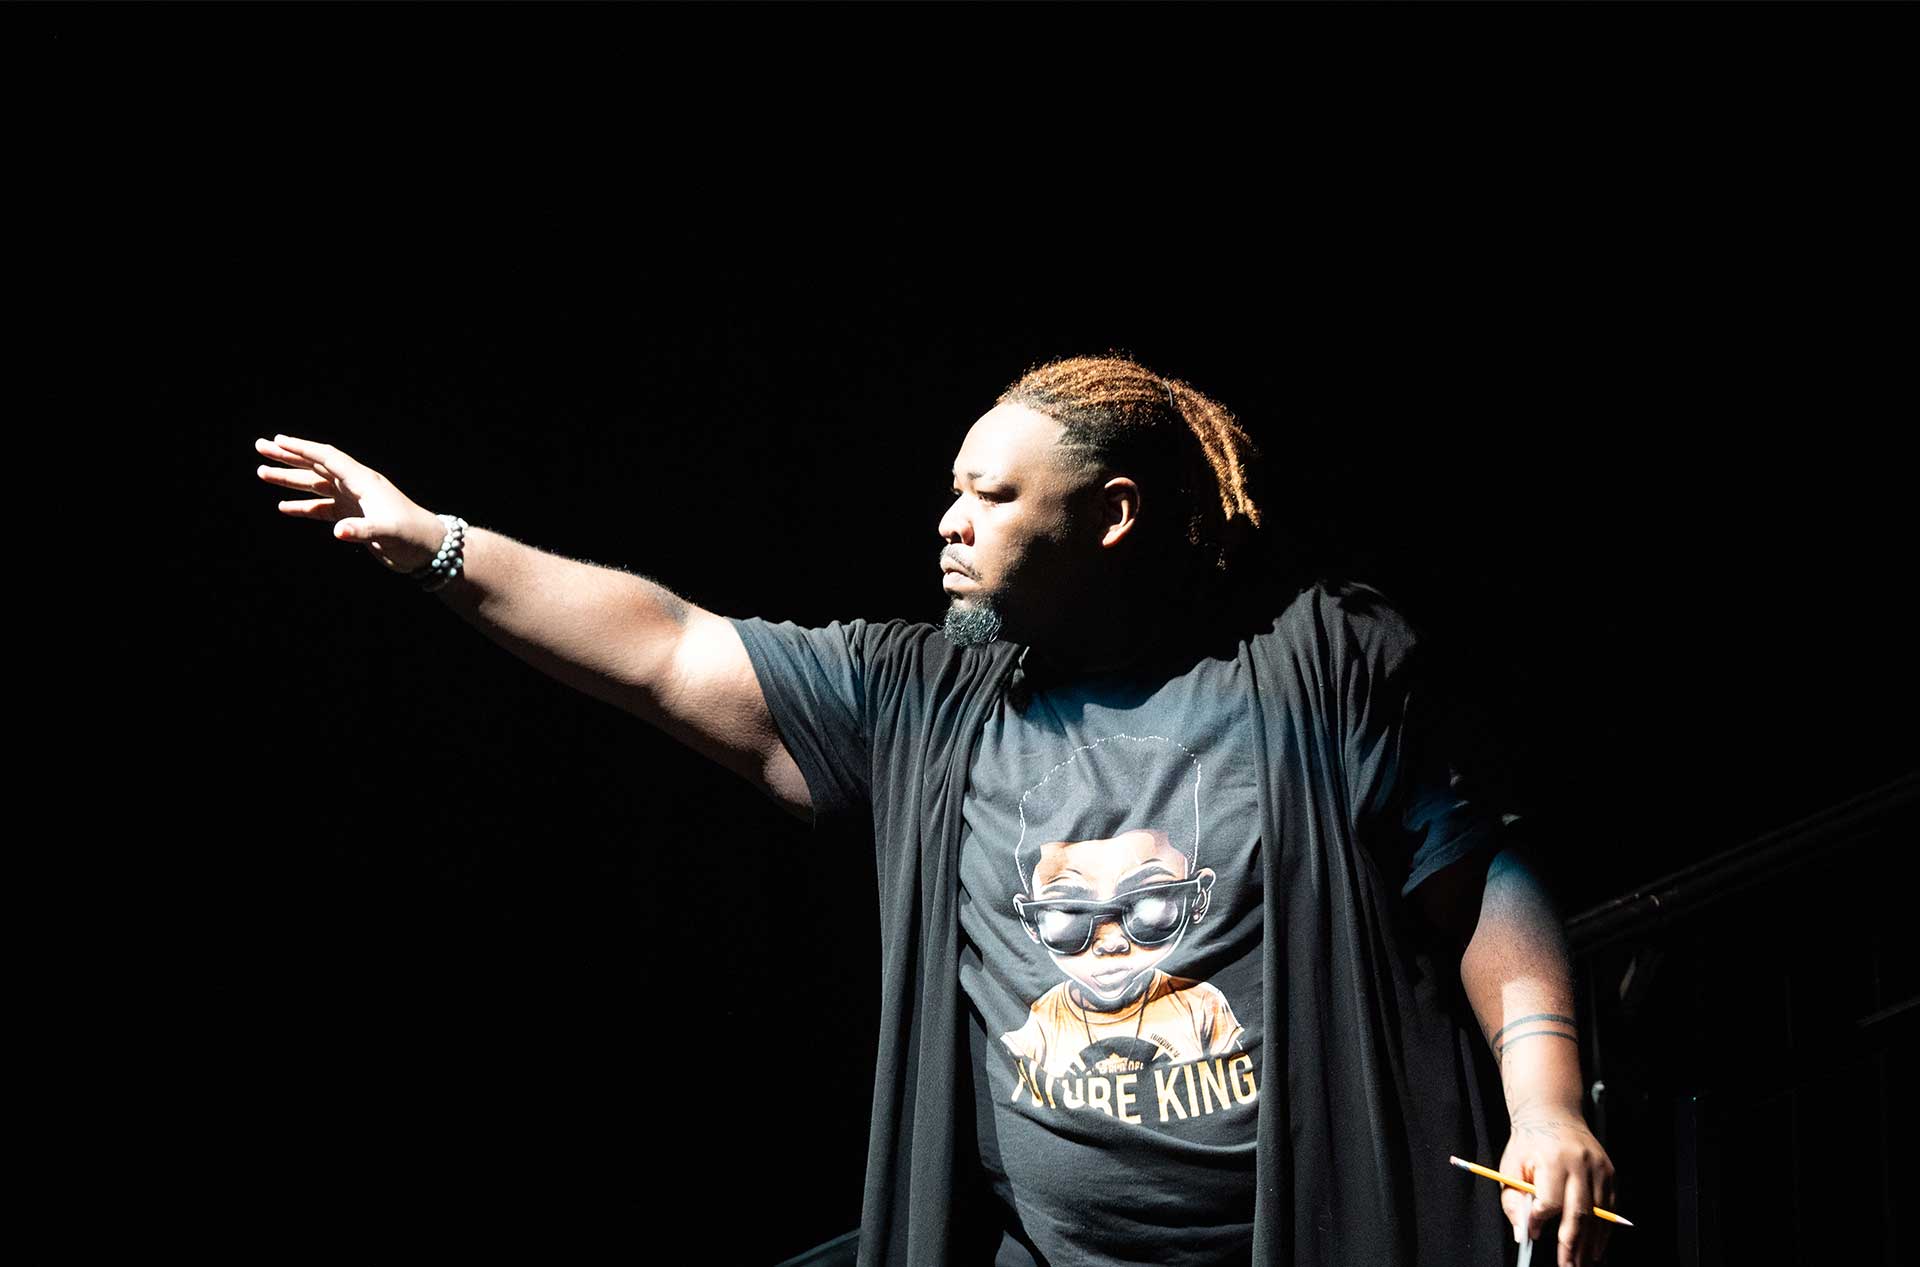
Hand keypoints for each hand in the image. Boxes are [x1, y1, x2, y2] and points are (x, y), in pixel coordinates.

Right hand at [255, 435, 446, 573]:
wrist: (428, 549)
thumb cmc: (412, 535)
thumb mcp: (388, 532)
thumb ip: (363, 531)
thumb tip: (338, 531)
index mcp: (363, 481)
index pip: (327, 458)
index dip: (302, 448)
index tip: (277, 440)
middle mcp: (355, 486)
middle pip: (316, 465)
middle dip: (288, 456)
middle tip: (260, 446)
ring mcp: (352, 501)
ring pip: (314, 485)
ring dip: (289, 479)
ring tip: (262, 472)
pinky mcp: (352, 517)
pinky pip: (321, 508)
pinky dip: (302, 507)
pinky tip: (283, 507)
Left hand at [1499, 1107, 1615, 1266]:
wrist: (1553, 1114)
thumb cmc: (1528, 1143)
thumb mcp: (1510, 1166)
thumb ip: (1513, 1200)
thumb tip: (1523, 1233)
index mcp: (1553, 1160)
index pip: (1550, 1200)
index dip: (1541, 1221)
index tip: (1533, 1233)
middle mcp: (1581, 1164)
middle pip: (1579, 1213)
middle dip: (1572, 1244)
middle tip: (1567, 1266)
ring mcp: (1600, 1169)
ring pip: (1598, 1215)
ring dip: (1591, 1243)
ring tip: (1583, 1263)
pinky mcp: (1610, 1173)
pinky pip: (1610, 1208)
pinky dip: (1604, 1230)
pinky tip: (1596, 1246)